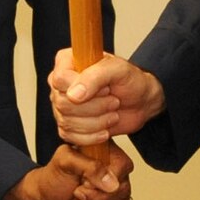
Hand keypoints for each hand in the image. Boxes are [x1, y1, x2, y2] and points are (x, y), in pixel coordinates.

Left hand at [4, 141, 132, 199]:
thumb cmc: (52, 177)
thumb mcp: (65, 162)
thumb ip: (89, 166)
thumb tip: (112, 183)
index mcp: (106, 153)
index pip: (123, 166)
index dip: (105, 179)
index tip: (84, 182)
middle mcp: (113, 172)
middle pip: (123, 190)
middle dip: (97, 199)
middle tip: (77, 193)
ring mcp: (113, 192)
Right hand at [49, 49, 165, 142]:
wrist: (140, 102)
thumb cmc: (130, 81)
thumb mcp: (118, 70)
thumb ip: (95, 77)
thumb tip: (73, 95)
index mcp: (67, 62)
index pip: (60, 79)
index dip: (84, 88)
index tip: (106, 89)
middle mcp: (61, 84)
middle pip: (63, 103)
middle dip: (95, 107)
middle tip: (114, 102)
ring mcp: (61, 106)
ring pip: (67, 122)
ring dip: (96, 122)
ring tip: (113, 114)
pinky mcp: (68, 125)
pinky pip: (69, 136)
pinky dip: (91, 137)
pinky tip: (105, 130)